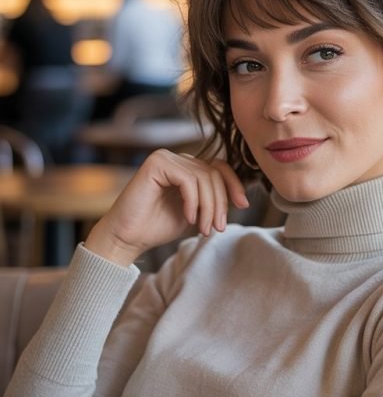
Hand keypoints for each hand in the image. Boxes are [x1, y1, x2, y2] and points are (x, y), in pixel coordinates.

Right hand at [85, 149, 249, 265]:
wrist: (127, 238)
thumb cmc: (156, 227)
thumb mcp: (194, 212)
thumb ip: (211, 199)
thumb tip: (240, 197)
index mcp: (185, 167)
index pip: (219, 167)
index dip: (233, 184)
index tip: (242, 206)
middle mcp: (176, 158)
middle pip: (214, 173)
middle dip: (220, 203)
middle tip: (216, 229)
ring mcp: (165, 158)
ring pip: (204, 177)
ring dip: (209, 207)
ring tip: (203, 229)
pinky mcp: (156, 163)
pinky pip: (188, 179)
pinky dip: (193, 201)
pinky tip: (188, 218)